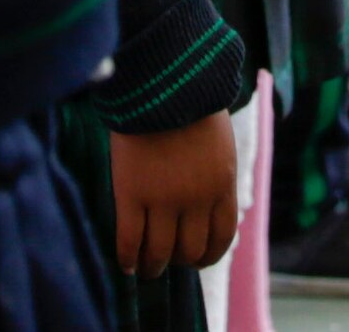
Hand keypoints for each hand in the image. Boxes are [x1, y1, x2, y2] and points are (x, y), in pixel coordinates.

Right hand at [103, 113, 238, 274]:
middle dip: (180, 260)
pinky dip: (127, 257)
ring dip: (153, 266)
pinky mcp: (132, 193)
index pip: (221, 236)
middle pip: (190, 249)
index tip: (197, 260)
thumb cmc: (189, 103)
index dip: (209, 255)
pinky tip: (126, 264)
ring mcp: (163, 199)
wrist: (160, 79)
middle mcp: (196, 198)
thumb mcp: (218, 142)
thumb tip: (207, 203)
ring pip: (159, 251)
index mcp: (222, 184)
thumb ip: (215, 175)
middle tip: (168, 261)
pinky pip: (129, 239)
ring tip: (146, 269)